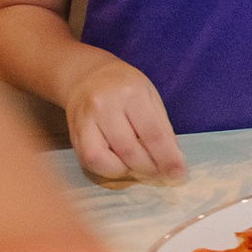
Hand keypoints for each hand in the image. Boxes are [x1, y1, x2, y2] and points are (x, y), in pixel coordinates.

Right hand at [60, 56, 185, 182]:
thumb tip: (173, 160)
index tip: (178, 173)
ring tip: (142, 169)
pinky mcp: (73, 135)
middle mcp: (105, 106)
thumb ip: (162, 128)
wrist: (87, 76)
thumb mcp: (150, 97)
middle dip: (149, 168)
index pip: (152, 133)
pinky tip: (121, 165)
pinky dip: (108, 170)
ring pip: (104, 160)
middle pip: (128, 149)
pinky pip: (89, 162)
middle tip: (162, 175)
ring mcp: (85, 122)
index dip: (166, 158)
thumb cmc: (125, 87)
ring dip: (127, 172)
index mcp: (131, 93)